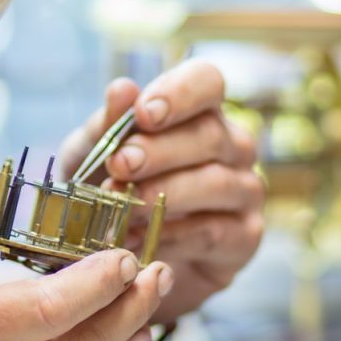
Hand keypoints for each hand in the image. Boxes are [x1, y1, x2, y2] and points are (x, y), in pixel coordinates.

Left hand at [59, 60, 263, 323]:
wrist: (126, 258)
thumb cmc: (115, 192)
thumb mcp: (95, 158)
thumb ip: (107, 126)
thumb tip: (122, 88)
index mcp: (199, 111)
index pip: (206, 82)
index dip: (179, 94)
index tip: (143, 114)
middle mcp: (233, 146)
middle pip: (209, 135)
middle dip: (160, 150)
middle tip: (120, 166)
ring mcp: (246, 191)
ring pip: (217, 183)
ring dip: (166, 194)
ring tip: (124, 207)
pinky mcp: (244, 238)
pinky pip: (213, 232)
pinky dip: (172, 236)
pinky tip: (138, 240)